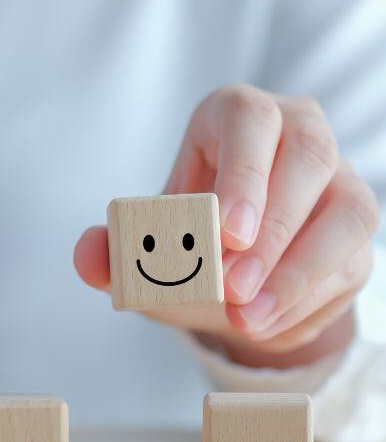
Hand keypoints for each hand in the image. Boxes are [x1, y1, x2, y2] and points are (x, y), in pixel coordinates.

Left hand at [75, 84, 379, 364]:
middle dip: (272, 233)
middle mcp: (297, 133)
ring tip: (246, 319)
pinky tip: (265, 325)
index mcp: (236, 116)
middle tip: (230, 289)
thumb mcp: (145, 243)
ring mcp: (337, 178)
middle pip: (309, 160)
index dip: (243, 172)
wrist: (230, 270)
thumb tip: (87, 256)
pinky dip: (308, 301)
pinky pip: (352, 261)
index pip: (250, 121)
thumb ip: (112, 249)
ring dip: (298, 273)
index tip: (227, 232)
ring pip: (348, 213)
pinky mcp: (354, 227)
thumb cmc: (186, 238)